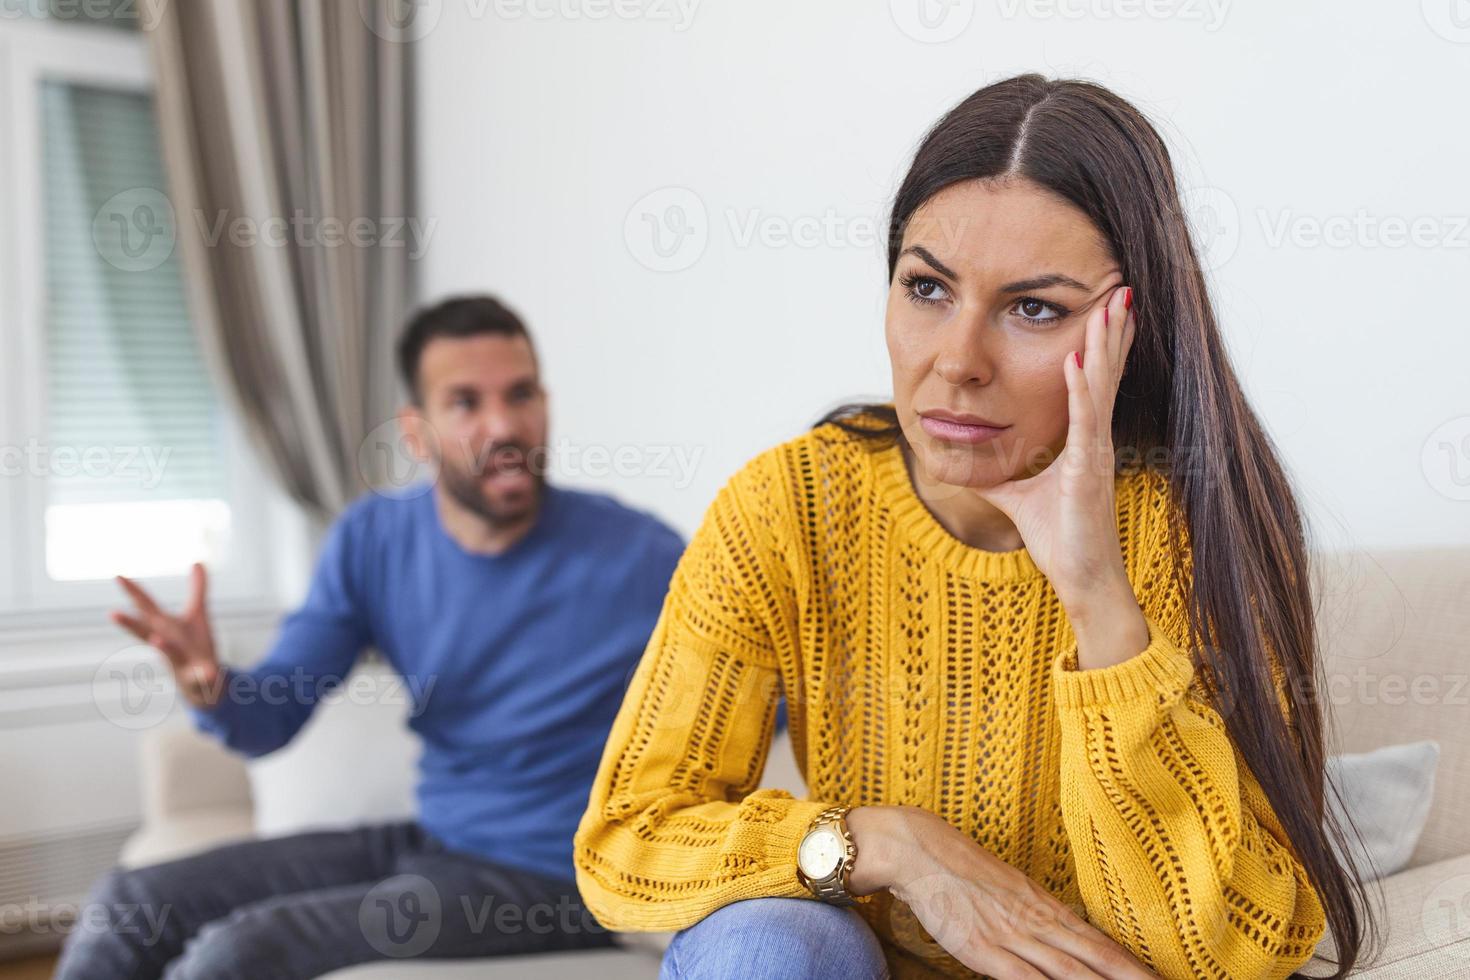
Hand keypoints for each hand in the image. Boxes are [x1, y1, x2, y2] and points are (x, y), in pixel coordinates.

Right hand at [111, 563, 222, 708]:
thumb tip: (197, 561)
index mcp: (165, 628)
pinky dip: (203, 676)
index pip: (146, 608)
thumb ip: (197, 589)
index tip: (118, 575)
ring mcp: (180, 663)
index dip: (133, 592)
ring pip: (170, 655)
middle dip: (131, 624)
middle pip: (147, 633)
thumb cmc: (194, 647)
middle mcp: (167, 645)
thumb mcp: (198, 616)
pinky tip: (208, 673)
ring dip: (164, 648)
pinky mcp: (197, 679)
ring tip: (157, 640)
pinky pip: (200, 678)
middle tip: (112, 613)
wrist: (205, 686)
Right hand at [849, 805, 1156, 978]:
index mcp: (1044, 905)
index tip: (1159, 976)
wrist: (921, 849)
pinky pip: (1023, 978)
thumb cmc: (962, 870)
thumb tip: (1064, 934)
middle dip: (1130, 977)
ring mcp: (1011, 935)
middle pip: (1094, 956)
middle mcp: (1036, 921)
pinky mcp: (983, 948)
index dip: (1130, 962)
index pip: (1098, 940)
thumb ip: (1036, 915)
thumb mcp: (1008, 889)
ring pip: (1068, 969)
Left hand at [974, 284, 1136, 612]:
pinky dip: (1080, 391)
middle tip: (1121, 288)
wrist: (1082, 581)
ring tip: (1110, 308)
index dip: (1101, 346)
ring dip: (1103, 346)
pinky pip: (1085, 423)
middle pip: (1105, 373)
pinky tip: (1076, 362)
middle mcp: (1096, 440)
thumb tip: (970, 465)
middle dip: (1111, 331)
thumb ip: (999, 477)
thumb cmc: (1061, 542)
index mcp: (1084, 442)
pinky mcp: (1089, 471)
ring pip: (1100, 388)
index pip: (1094, 382)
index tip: (1106, 309)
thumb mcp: (1017, 499)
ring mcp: (1096, 453)